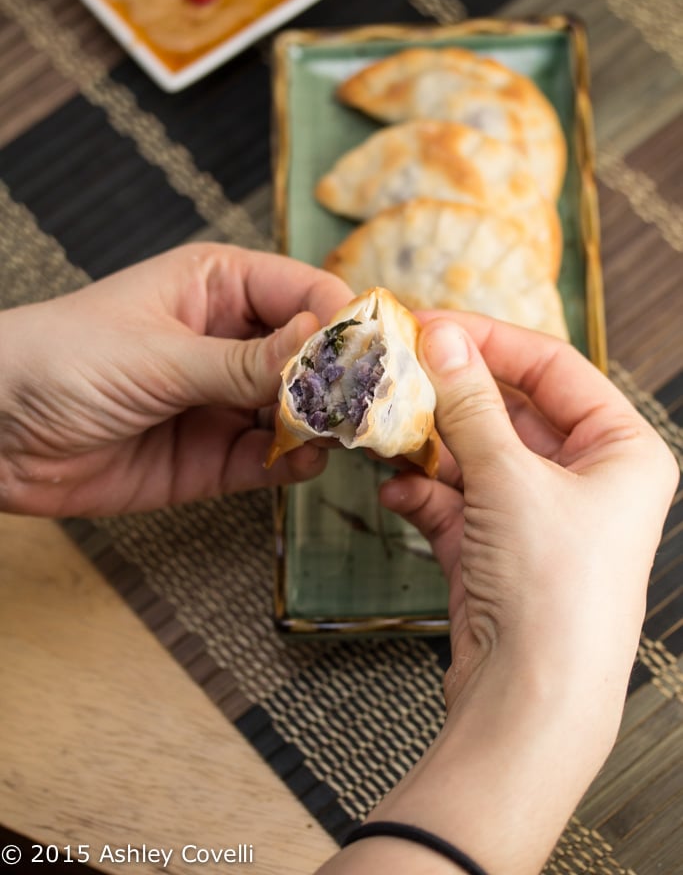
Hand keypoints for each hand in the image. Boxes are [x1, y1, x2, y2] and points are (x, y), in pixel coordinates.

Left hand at [0, 244, 351, 515]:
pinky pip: (272, 459)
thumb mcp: (157, 355)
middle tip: (372, 406)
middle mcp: (234, 340)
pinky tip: (302, 462)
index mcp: (220, 286)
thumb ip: (244, 362)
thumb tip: (325, 343)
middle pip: (315, 356)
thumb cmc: (60, 360)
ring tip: (345, 438)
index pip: (307, 293)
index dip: (345, 320)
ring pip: (303, 411)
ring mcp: (226, 401)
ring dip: (327, 425)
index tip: (377, 354)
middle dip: (345, 380)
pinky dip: (295, 463)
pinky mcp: (215, 457)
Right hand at [326, 313, 678, 874]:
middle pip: (510, 411)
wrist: (531, 706)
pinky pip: (458, 501)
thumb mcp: (509, 479)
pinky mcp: (499, 552)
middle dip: (451, 396)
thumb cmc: (553, 589)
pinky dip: (425, 492)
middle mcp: (587, 480)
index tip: (432, 326)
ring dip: (430, 444)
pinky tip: (394, 489)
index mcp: (622, 450)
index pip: (554, 368)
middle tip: (398, 371)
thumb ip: (471, 403)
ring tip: (385, 429)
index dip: (491, 341)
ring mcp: (540, 517)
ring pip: (477, 455)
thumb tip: (442, 337)